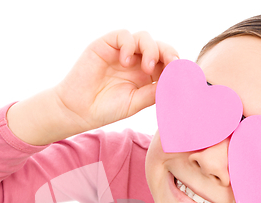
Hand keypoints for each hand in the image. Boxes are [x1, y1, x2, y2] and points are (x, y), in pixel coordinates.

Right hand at [53, 29, 178, 134]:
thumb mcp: (136, 103)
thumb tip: (176, 83)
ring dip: (151, 49)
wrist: (79, 110)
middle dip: (169, 53)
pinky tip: (125, 62)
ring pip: (145, 38)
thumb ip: (154, 92)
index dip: (176, 66)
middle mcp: (136, 61)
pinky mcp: (106, 45)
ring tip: (146, 67)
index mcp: (147, 76)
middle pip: (160, 47)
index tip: (182, 75)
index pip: (167, 63)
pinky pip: (123, 35)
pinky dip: (128, 45)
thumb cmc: (106, 109)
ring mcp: (121, 52)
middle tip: (172, 65)